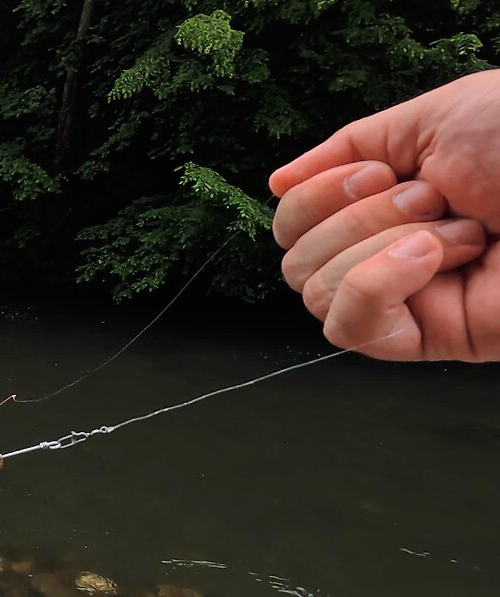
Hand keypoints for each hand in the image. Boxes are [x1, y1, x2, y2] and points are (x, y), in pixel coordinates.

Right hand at [269, 70, 499, 360]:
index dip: (315, 196)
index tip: (379, 172)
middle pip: (294, 260)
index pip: (292, 223)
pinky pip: (350, 326)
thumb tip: (275, 183)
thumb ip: (345, 147)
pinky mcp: (427, 338)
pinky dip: (377, 282)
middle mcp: (385, 256)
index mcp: (384, 207)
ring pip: (316, 292)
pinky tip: (432, 257)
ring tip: (457, 229)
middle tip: (430, 199)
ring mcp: (405, 301)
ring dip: (378, 244)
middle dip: (354, 217)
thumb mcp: (428, 121)